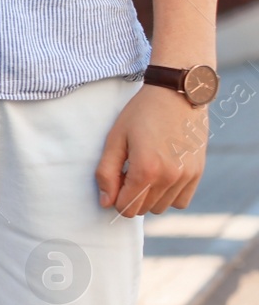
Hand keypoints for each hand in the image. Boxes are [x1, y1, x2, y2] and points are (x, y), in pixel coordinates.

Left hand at [96, 85, 207, 216]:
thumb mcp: (115, 139)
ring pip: (161, 207)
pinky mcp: (198, 173)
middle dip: (131, 197)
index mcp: (146, 170)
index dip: (115, 198)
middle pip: (143, 209)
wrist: (176, 94)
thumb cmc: (141, 114)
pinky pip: (181, 201)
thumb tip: (106, 202)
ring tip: (145, 170)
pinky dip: (169, 195)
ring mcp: (187, 176)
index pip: (126, 208)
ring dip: (149, 197)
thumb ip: (106, 173)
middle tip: (128, 171)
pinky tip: (162, 175)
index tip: (115, 179)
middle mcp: (169, 177)